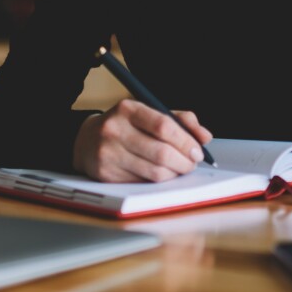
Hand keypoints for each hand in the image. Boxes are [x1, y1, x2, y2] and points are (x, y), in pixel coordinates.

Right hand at [73, 100, 213, 182]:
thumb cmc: (127, 126)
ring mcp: (108, 153)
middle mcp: (114, 130)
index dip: (186, 141)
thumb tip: (205, 137)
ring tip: (179, 168)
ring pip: (154, 172)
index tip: (198, 150)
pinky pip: (143, 183)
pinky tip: (160, 174)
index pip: (164, 125)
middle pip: (161, 152)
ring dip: (174, 174)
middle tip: (192, 164)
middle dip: (184, 162)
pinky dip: (158, 182)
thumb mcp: (150, 113)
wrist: (86, 140)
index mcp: (128, 109)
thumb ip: (181, 121)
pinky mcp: (106, 174)